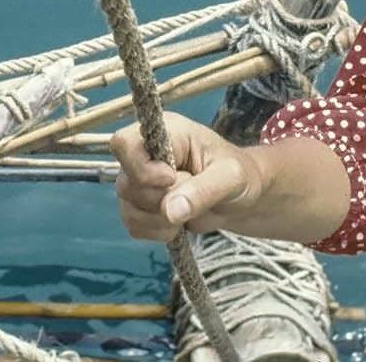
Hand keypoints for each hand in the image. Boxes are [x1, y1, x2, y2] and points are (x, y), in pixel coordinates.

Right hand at [110, 110, 258, 242]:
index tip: (170, 179)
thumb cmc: (240, 175)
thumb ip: (202, 191)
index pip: (124, 143)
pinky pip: (134, 226)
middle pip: (126, 183)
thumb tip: (169, 211)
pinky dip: (157, 232)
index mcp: (165, 133)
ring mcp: (140, 181)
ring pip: (127, 208)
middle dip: (160, 200)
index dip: (140, 168)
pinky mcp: (141, 206)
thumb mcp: (231, 177)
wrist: (242, 199)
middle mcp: (145, 154)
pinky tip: (178, 225)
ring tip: (188, 213)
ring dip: (159, 220)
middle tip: (191, 196)